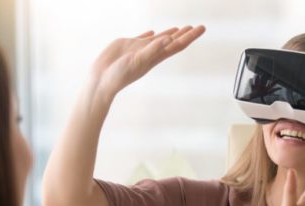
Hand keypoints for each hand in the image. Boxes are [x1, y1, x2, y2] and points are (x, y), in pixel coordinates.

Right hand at [90, 25, 205, 98]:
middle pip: (173, 41)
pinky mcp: (127, 46)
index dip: (190, 36)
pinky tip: (152, 31)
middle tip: (198, 26)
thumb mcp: (138, 60)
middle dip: (186, 34)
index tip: (202, 27)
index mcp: (156, 57)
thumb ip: (153, 49)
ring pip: (159, 39)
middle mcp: (150, 53)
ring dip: (170, 34)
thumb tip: (170, 39)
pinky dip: (149, 35)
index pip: (178, 44)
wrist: (102, 80)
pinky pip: (142, 39)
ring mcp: (139, 49)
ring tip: (180, 28)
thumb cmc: (120, 74)